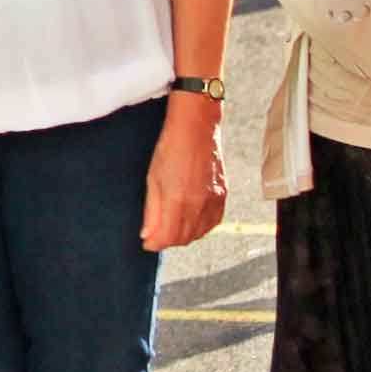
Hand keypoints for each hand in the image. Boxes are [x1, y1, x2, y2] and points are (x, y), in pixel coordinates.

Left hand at [139, 95, 225, 249]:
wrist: (197, 127)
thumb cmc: (171, 148)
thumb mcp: (153, 178)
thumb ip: (151, 210)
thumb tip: (148, 235)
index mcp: (178, 200)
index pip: (167, 237)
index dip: (155, 244)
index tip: (147, 243)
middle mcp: (199, 205)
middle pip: (184, 239)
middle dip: (168, 241)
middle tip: (156, 235)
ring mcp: (214, 201)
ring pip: (199, 233)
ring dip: (184, 236)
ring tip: (171, 228)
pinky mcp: (223, 195)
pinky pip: (213, 223)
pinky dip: (201, 228)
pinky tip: (191, 222)